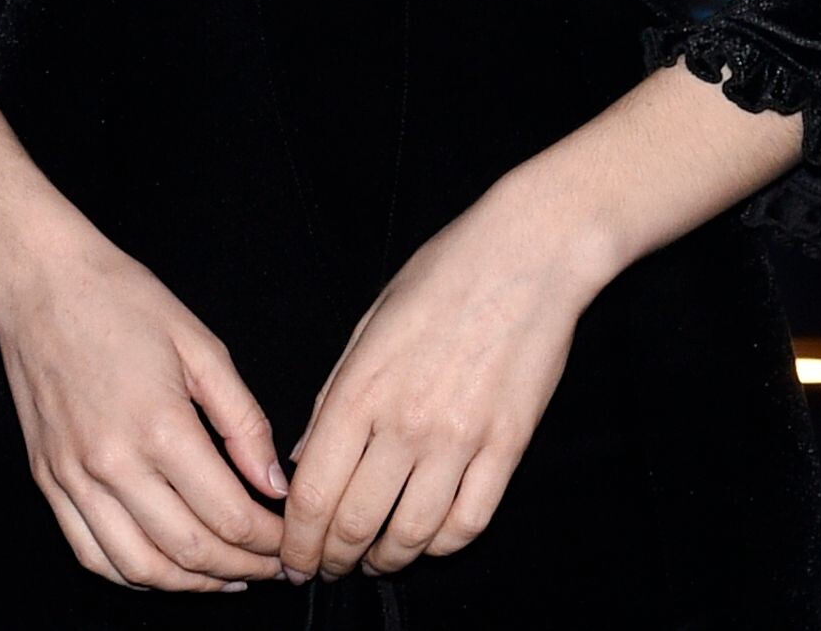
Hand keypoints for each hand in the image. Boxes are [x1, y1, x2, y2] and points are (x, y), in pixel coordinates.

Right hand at [0, 219, 291, 590]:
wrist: (40, 283)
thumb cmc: (121, 301)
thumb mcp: (202, 347)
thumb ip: (244, 421)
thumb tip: (273, 483)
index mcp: (161, 427)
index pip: (229, 515)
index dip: (269, 541)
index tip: (288, 540)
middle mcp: (113, 463)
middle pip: (190, 550)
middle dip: (242, 569)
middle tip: (270, 566)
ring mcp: (74, 478)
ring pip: (139, 566)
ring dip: (190, 584)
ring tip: (225, 576)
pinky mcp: (49, 480)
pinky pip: (90, 553)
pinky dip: (132, 575)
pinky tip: (163, 568)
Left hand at [277, 186, 603, 578]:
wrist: (527, 254)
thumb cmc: (443, 274)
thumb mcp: (368, 325)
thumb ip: (331, 397)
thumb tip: (304, 460)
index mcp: (362, 388)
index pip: (314, 493)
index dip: (297, 540)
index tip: (292, 556)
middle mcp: (407, 422)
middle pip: (356, 523)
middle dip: (333, 560)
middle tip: (328, 568)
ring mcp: (461, 438)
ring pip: (413, 534)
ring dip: (387, 560)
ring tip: (375, 562)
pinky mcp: (507, 445)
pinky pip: (471, 521)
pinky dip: (443, 545)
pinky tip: (429, 542)